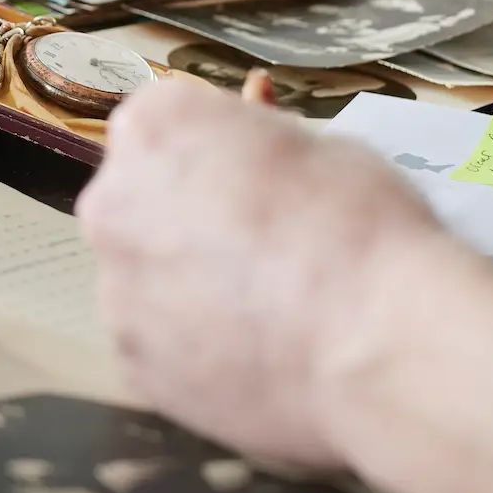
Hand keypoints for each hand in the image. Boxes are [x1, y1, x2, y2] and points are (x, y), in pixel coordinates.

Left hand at [76, 75, 455, 469]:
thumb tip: (250, 155)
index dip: (213, 153)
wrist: (380, 346)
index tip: (251, 178)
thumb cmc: (360, 230)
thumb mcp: (318, 146)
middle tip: (260, 248)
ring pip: (144, 279)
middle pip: (139, 202)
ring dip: (186, 288)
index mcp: (154, 127)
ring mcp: (115, 290)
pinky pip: (157, 345)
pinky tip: (254, 354)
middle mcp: (112, 203)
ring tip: (265, 311)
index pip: (162, 126)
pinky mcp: (134, 365)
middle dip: (186, 219)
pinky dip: (193, 349)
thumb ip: (257, 146)